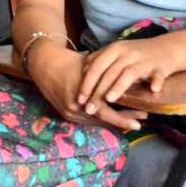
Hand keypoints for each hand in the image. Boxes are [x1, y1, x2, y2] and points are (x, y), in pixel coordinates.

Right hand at [28, 42, 144, 130]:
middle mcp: (74, 109)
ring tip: (131, 121)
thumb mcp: (90, 67)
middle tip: (141, 122)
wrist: (43, 64)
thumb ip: (106, 78)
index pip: (107, 114)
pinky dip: (101, 121)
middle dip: (123, 121)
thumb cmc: (68, 62)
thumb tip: (130, 82)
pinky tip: (114, 119)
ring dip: (113, 122)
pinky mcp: (65, 115)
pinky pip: (87, 122)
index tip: (142, 119)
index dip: (125, 118)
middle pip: (103, 121)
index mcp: (81, 97)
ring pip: (96, 123)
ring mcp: (68, 114)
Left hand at [78, 37, 180, 114]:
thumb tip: (82, 72)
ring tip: (110, 100)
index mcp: (114, 49)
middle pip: (109, 73)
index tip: (79, 99)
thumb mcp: (116, 53)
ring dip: (119, 86)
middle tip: (89, 108)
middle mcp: (127, 53)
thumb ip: (100, 60)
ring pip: (129, 73)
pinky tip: (153, 91)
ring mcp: (143, 59)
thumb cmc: (136, 54)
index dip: (87, 83)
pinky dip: (156, 82)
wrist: (166, 48)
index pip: (96, 66)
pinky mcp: (160, 67)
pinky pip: (157, 75)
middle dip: (98, 91)